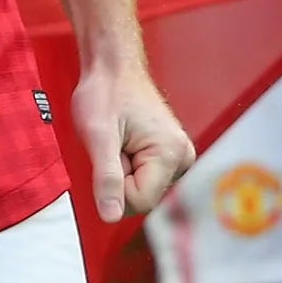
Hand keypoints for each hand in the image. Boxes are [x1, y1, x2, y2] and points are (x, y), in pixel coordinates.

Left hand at [71, 61, 192, 221]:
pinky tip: (127, 142)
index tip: (110, 153)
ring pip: (142, 189)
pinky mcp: (170, 154)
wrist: (113, 66)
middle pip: (143, 198)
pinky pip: (144, 178)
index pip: (139, 202)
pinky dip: (129, 166)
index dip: (114, 186)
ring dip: (123, 172)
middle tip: (114, 144)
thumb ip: (107, 179)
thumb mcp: (98, 136)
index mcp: (171, 153)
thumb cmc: (106, 92)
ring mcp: (179, 156)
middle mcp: (183, 156)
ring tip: (119, 141)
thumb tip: (110, 216)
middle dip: (120, 178)